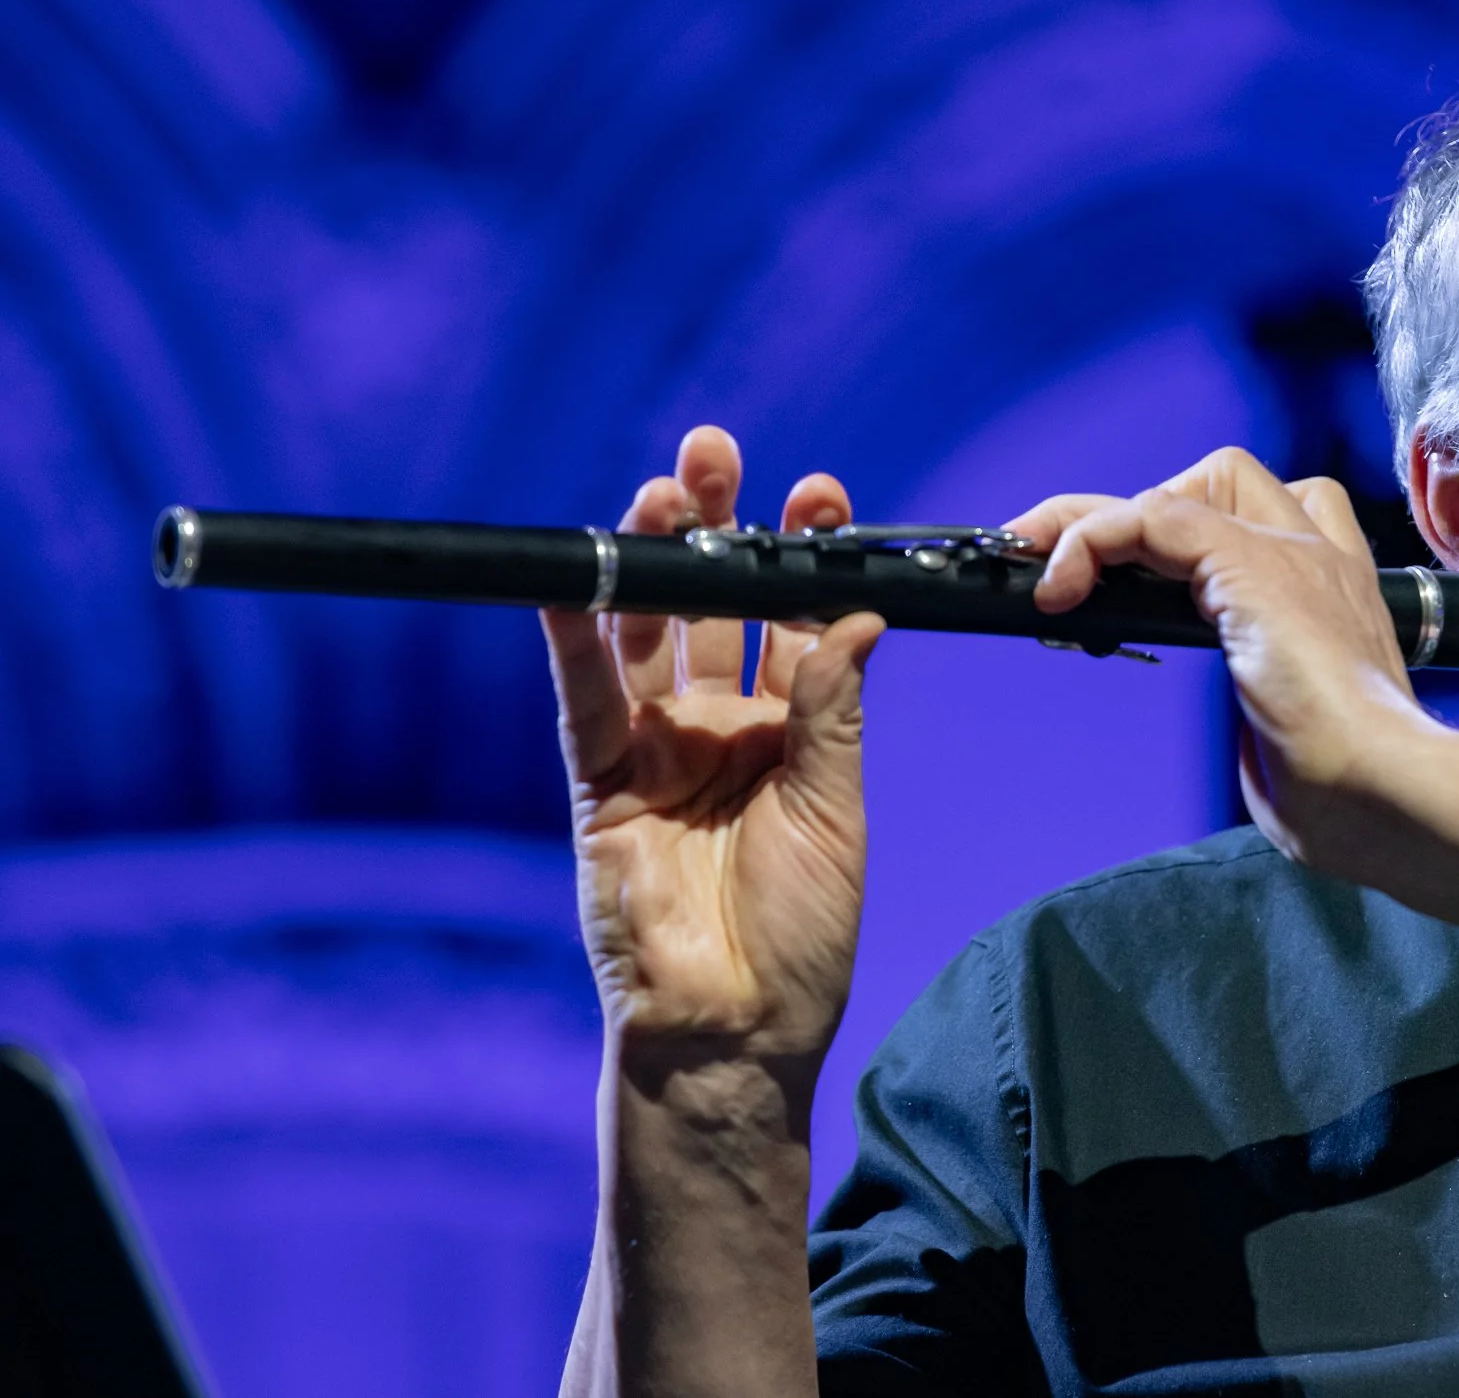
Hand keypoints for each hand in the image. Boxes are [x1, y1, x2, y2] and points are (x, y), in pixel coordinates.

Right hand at [542, 426, 880, 1065]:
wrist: (735, 1031)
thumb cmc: (801, 937)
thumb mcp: (835, 812)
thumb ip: (832, 713)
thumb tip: (857, 615)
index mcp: (792, 732)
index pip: (796, 620)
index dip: (804, 556)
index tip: (820, 495)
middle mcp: (723, 727)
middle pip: (713, 605)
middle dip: (717, 529)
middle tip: (718, 455)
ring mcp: (659, 750)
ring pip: (647, 632)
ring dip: (651, 559)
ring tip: (664, 489)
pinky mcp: (602, 783)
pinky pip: (584, 698)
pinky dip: (574, 636)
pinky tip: (573, 573)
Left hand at [1006, 448, 1439, 872]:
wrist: (1386, 791)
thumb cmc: (1349, 798)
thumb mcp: (1289, 751)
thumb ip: (1268, 725)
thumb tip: (1261, 743)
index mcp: (1336, 604)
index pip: (1262, 528)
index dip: (1180, 547)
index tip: (1114, 594)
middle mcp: (1321, 562)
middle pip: (1229, 486)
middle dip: (1143, 517)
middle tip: (1076, 574)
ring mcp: (1291, 554)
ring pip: (1191, 487)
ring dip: (1108, 517)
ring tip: (1047, 561)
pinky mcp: (1250, 562)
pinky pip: (1150, 516)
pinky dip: (1092, 538)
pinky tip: (1061, 586)